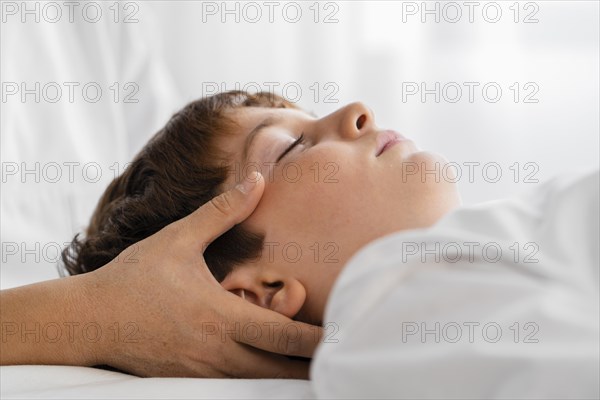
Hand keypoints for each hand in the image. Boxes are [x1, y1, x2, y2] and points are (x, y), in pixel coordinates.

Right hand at [86, 171, 321, 377]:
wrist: (89, 319)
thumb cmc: (135, 277)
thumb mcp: (179, 239)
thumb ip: (222, 211)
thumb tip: (257, 179)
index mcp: (218, 316)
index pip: (281, 335)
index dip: (316, 338)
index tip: (344, 334)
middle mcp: (215, 351)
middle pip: (277, 370)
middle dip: (311, 368)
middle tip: (343, 360)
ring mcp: (203, 372)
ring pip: (258, 383)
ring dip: (287, 376)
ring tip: (317, 370)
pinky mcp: (190, 380)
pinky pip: (234, 385)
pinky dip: (258, 379)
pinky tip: (270, 371)